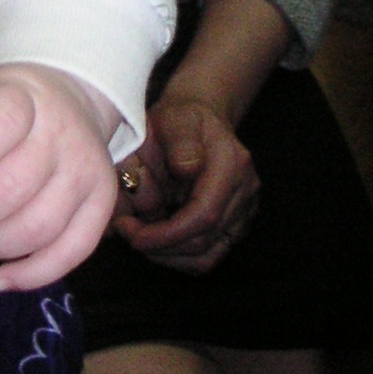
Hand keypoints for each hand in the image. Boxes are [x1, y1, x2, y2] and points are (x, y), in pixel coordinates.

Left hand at [0, 64, 121, 291]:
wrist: (68, 98)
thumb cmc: (5, 105)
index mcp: (24, 98)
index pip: (3, 125)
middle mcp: (63, 133)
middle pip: (16, 186)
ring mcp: (87, 170)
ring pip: (42, 224)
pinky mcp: (101, 202)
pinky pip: (74, 250)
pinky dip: (35, 274)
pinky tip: (0, 280)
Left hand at [112, 91, 260, 273]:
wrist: (202, 117)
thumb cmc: (182, 118)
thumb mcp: (175, 117)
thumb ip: (181, 142)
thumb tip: (186, 170)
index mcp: (233, 165)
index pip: (204, 216)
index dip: (166, 234)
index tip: (132, 232)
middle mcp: (245, 192)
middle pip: (204, 241)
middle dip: (160, 246)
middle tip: (127, 233)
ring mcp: (244, 210)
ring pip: (208, 255)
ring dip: (169, 255)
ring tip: (140, 239)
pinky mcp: (237, 224)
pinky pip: (210, 254)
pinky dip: (181, 256)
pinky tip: (158, 242)